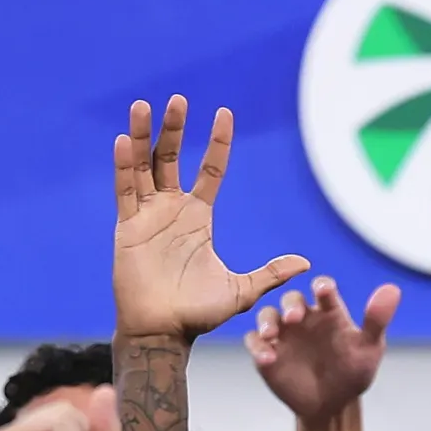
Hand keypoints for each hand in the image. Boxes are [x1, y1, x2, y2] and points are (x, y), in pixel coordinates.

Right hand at [112, 97, 306, 341]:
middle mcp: (172, 210)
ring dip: (142, 136)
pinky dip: (123, 166)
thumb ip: (270, 273)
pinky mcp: (127, 227)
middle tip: (178, 99)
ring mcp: (148, 216)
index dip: (217, 142)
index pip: (210, 169)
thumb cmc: (198, 313)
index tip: (224, 113)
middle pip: (172, 158)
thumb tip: (307, 263)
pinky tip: (123, 140)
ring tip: (142, 105)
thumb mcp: (242, 290)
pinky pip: (125, 191)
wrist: (164, 332)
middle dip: (175, 129)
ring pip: (144, 166)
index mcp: (198, 217)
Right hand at [248, 276, 400, 424]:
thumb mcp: (369, 347)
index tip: (323, 290)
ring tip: (272, 335)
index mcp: (329, 312)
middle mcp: (304, 318)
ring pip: (268, 316)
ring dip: (267, 322)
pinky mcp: (267, 352)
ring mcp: (283, 334)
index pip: (324, 291)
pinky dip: (257, 347)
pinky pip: (256, 343)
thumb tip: (393, 289)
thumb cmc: (353, 371)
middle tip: (294, 317)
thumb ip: (377, 319)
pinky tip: (267, 358)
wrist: (333, 405)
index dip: (323, 287)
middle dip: (291, 305)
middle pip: (292, 300)